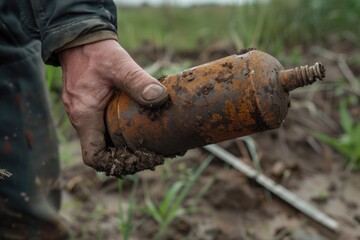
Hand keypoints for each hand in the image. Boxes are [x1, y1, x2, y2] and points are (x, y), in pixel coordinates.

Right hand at [58, 39, 168, 176]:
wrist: (81, 40)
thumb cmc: (97, 53)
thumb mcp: (119, 65)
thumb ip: (138, 81)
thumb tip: (160, 97)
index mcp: (85, 115)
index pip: (92, 156)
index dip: (113, 164)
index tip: (138, 158)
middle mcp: (82, 119)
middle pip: (102, 152)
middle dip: (126, 158)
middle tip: (153, 155)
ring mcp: (86, 114)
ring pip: (104, 141)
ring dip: (125, 147)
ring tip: (152, 146)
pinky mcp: (92, 107)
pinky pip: (105, 128)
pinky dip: (121, 134)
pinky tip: (141, 129)